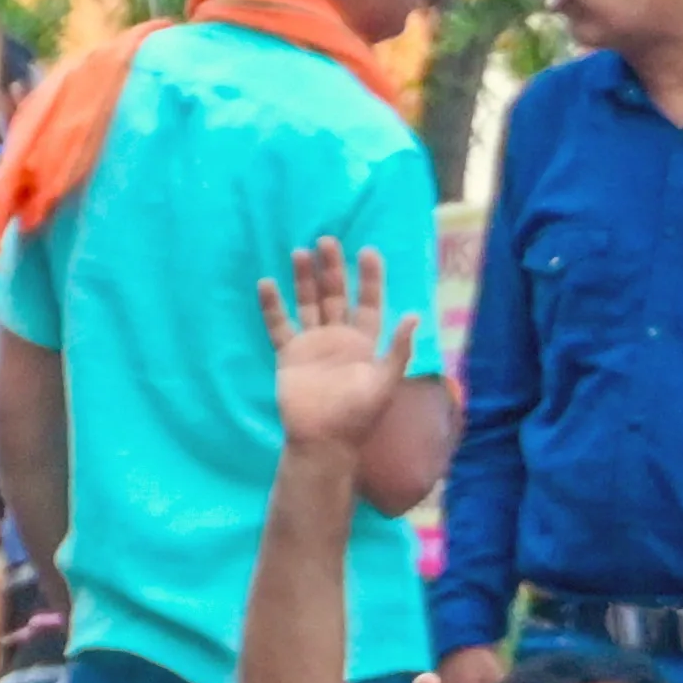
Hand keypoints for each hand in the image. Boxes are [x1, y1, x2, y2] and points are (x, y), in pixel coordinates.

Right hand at [256, 238, 415, 464]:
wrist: (324, 441)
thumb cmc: (358, 415)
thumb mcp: (385, 381)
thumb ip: (399, 349)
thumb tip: (415, 315)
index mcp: (365, 343)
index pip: (370, 303)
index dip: (370, 278)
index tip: (368, 251)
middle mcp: (339, 337)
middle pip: (336, 295)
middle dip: (333, 269)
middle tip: (327, 241)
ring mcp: (313, 344)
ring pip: (308, 303)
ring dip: (304, 279)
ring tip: (300, 252)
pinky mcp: (290, 354)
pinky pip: (279, 325)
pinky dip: (272, 306)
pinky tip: (266, 283)